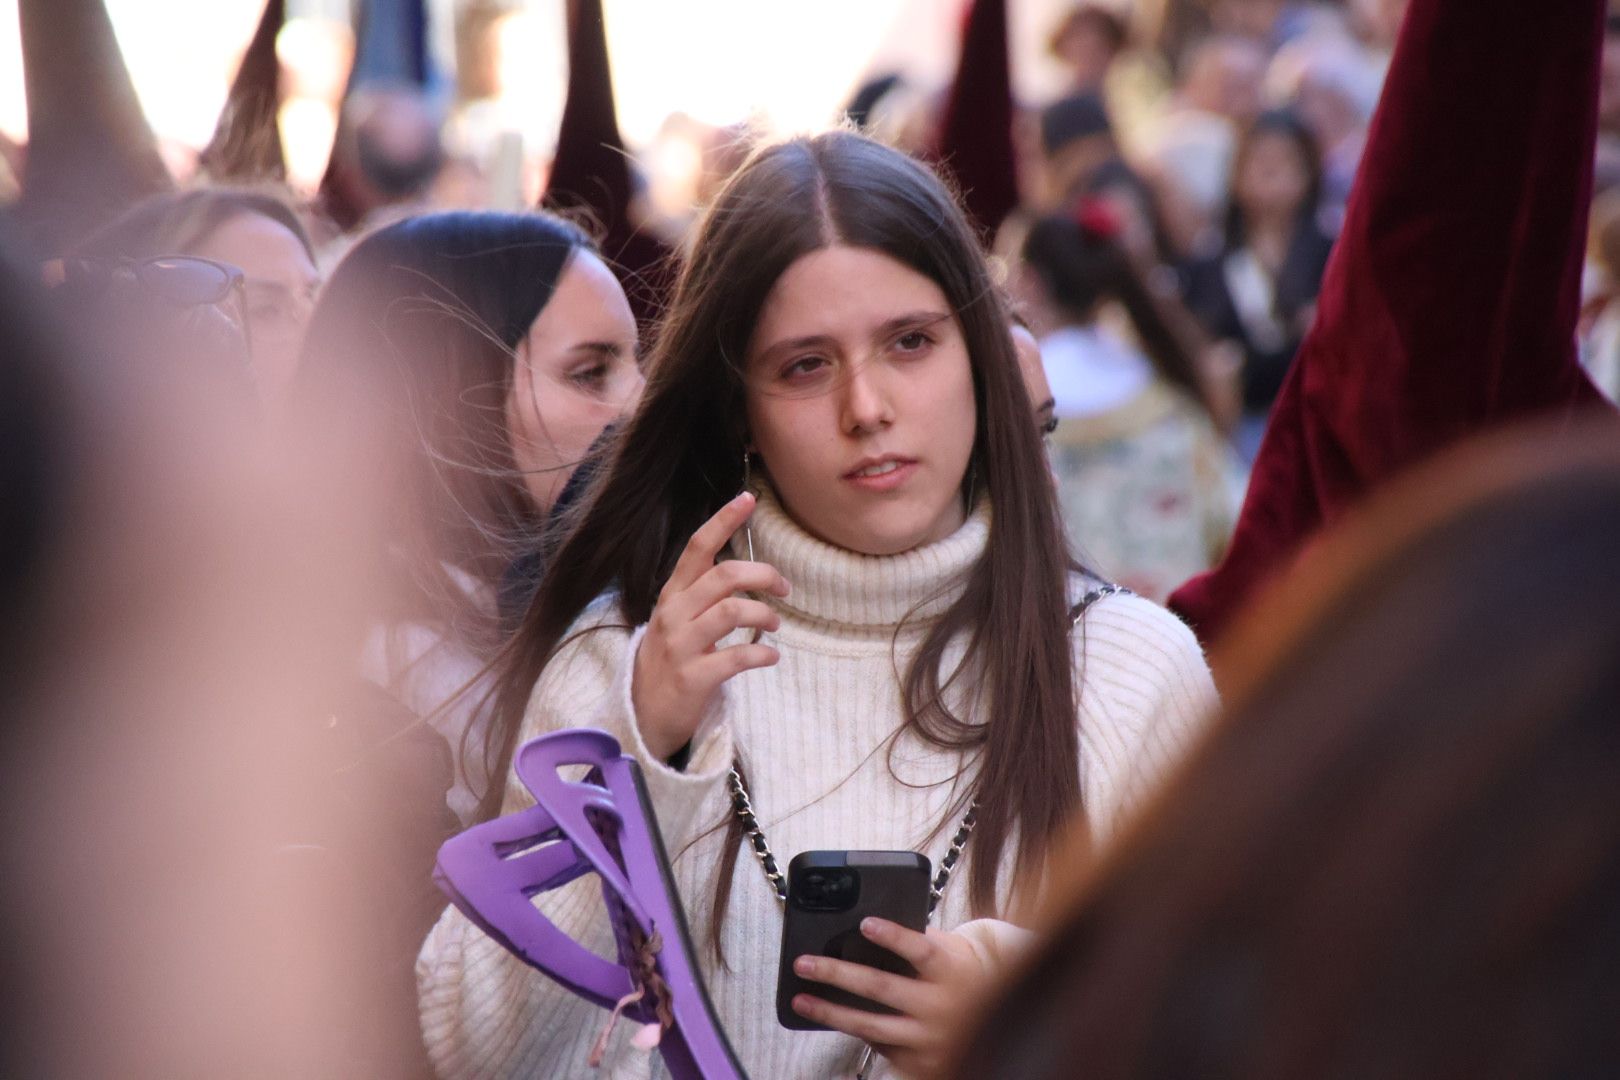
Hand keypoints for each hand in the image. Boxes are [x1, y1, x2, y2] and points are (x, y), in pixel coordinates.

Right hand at [631, 492, 788, 759]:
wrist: (641, 715)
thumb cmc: (669, 661)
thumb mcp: (678, 620)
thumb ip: (703, 595)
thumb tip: (744, 571)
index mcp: (672, 595)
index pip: (697, 548)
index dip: (723, 521)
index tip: (748, 499)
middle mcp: (673, 614)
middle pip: (724, 576)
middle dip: (763, 575)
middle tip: (784, 589)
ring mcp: (680, 646)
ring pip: (733, 611)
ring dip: (765, 614)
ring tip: (775, 625)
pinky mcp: (692, 678)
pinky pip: (737, 657)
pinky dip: (762, 654)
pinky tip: (770, 656)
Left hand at [791, 919, 991, 1079]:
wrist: (1003, 1021)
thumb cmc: (966, 975)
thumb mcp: (955, 951)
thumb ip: (922, 941)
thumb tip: (873, 927)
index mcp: (952, 971)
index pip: (920, 950)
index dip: (893, 937)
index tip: (865, 923)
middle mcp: (942, 1007)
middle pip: (882, 987)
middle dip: (836, 974)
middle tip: (804, 963)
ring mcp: (931, 1039)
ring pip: (872, 1026)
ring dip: (830, 1013)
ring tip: (802, 1001)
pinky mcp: (923, 1064)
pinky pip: (881, 1048)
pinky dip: (855, 1035)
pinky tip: (832, 1022)